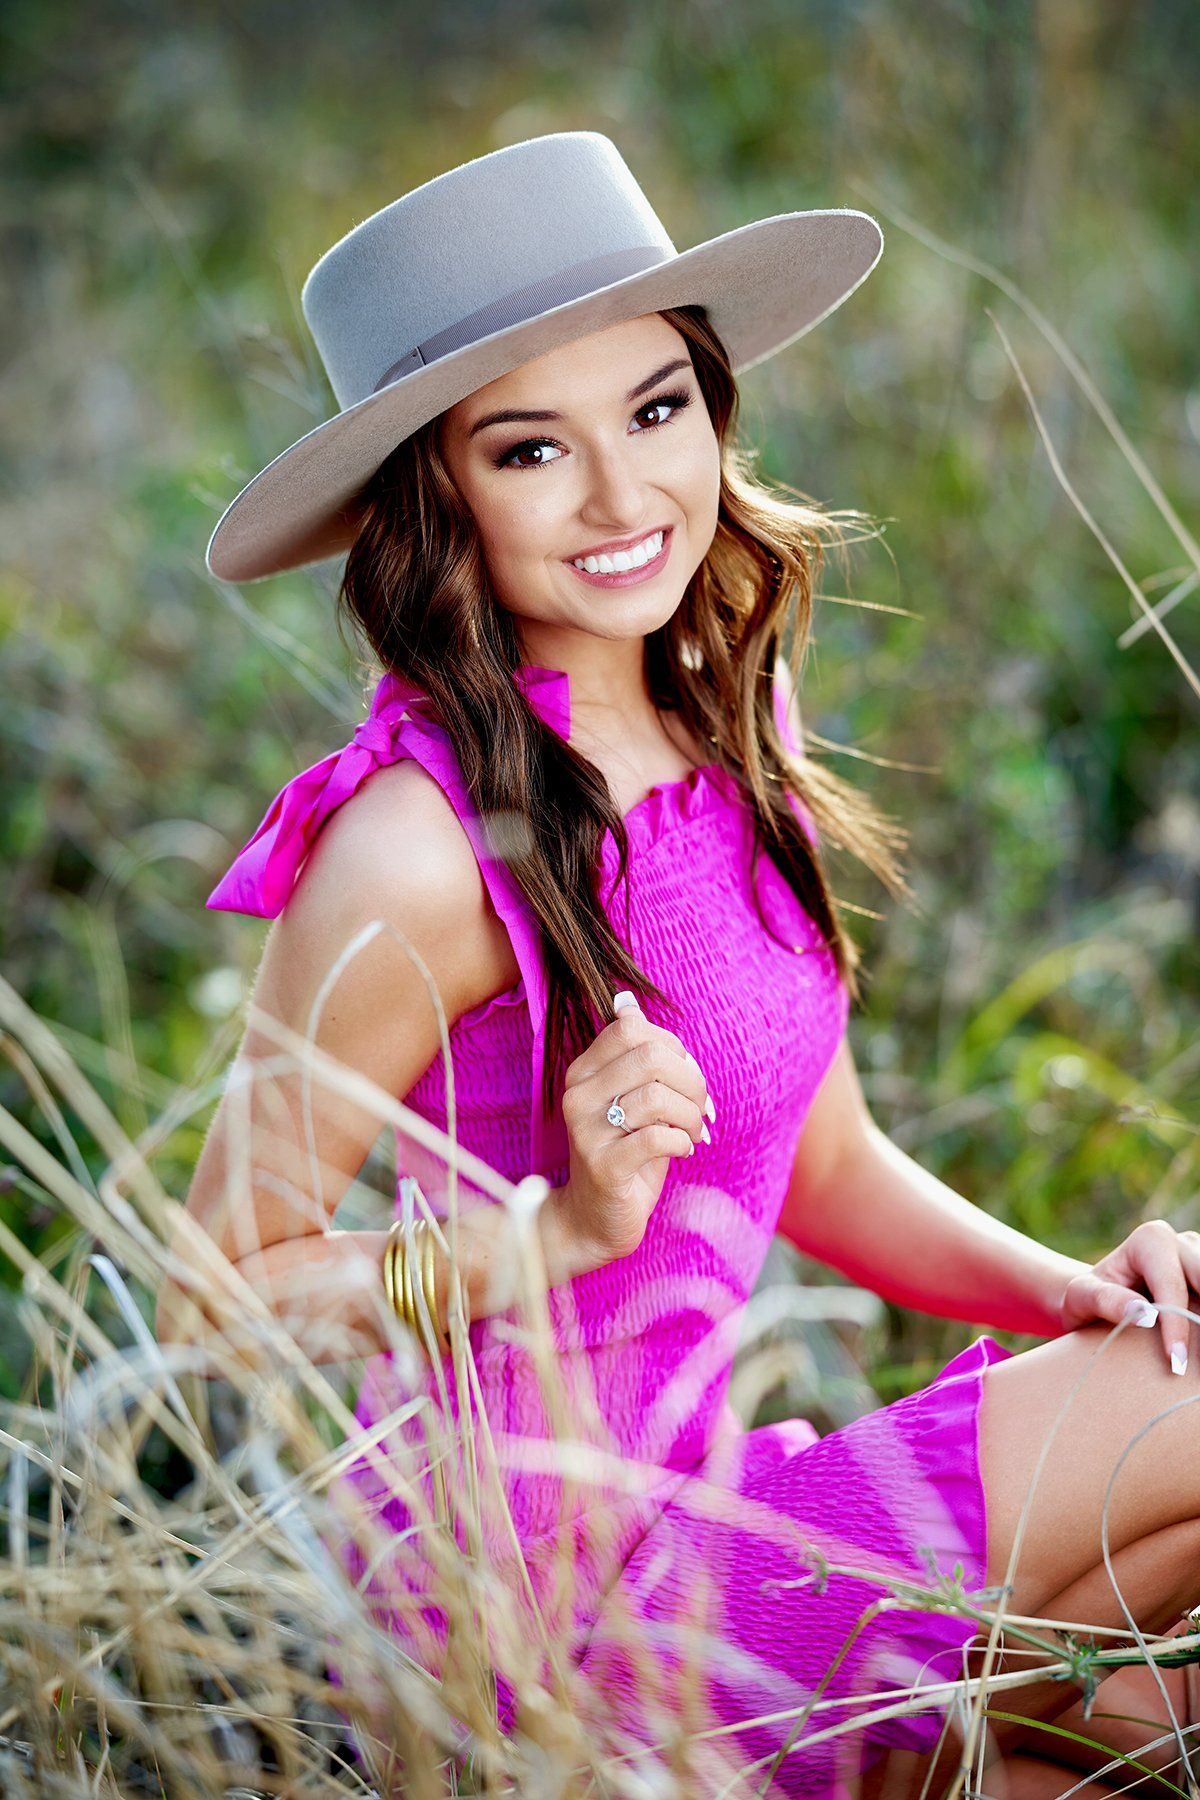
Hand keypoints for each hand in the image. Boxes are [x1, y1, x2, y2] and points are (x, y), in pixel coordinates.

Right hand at [553, 990, 714, 1266]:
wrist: (594, 1217)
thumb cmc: (623, 1152)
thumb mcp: (629, 1098)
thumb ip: (635, 1056)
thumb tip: (628, 1001)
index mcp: (583, 1072)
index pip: (633, 1030)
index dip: (673, 1048)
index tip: (686, 1078)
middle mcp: (578, 1095)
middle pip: (650, 1057)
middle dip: (690, 1081)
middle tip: (699, 1108)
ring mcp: (587, 1131)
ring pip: (657, 1096)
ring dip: (689, 1114)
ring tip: (692, 1131)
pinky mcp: (604, 1166)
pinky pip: (657, 1137)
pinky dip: (682, 1141)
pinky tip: (682, 1150)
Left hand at [1058, 1219, 1199, 1375]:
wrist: (1097, 1297)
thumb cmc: (1087, 1296)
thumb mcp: (1081, 1297)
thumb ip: (1107, 1301)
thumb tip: (1144, 1315)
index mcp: (1151, 1240)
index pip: (1172, 1285)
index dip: (1177, 1324)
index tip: (1175, 1361)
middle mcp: (1180, 1244)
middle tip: (1197, 1358)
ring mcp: (1198, 1259)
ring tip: (1197, 1353)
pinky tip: (1197, 1342)